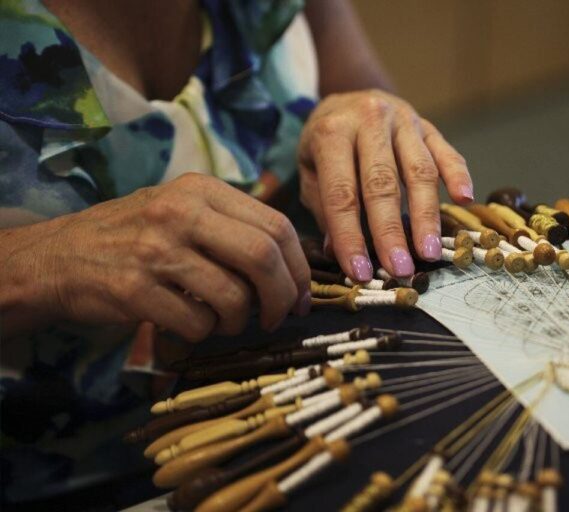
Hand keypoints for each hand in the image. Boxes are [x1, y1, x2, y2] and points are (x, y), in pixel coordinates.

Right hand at [0, 174, 309, 340]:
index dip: (300, 268)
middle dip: (284, 297)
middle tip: (279, 317)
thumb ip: (234, 226)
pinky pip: (197, 323)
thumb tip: (296, 265)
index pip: (277, 226)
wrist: (60, 256)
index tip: (302, 295)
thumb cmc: (136, 236)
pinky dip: (205, 333)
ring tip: (227, 321)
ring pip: (234, 296)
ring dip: (240, 321)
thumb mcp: (184, 210)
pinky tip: (192, 324)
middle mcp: (181, 212)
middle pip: (263, 257)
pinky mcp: (134, 289)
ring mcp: (156, 249)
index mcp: (202, 189)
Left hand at [298, 89, 472, 280]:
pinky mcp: (428, 126)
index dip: (350, 236)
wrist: (348, 98)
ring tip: (430, 251)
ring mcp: (404, 121)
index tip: (360, 272)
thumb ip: (324, 208)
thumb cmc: (326, 144)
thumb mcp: (310, 171)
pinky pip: (447, 151)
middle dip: (391, 232)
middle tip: (400, 269)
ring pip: (419, 170)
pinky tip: (464, 200)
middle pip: (383, 183)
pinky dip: (458, 175)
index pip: (342, 193)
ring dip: (426, 215)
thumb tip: (336, 251)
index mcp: (332, 132)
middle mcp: (370, 120)